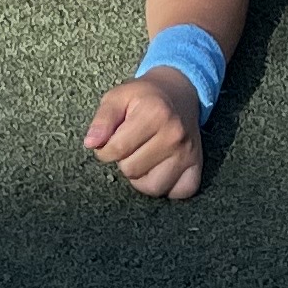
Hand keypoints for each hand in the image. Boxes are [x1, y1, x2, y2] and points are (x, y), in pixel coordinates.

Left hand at [84, 72, 207, 200]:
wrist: (178, 93)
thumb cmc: (144, 98)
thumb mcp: (118, 97)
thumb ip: (102, 120)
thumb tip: (91, 143)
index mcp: (155, 113)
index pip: (116, 150)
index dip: (105, 150)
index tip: (109, 142)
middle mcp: (175, 134)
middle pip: (132, 170)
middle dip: (124, 161)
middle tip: (131, 146)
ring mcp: (188, 153)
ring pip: (153, 188)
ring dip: (142, 178)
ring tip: (143, 158)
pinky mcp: (197, 167)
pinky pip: (177, 193)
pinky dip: (166, 187)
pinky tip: (161, 169)